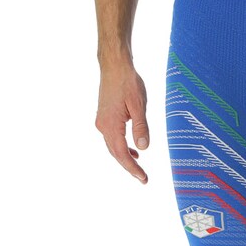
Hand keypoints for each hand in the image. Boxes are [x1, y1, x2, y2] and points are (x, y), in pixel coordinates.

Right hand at [95, 63, 149, 182]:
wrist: (114, 66)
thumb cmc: (128, 82)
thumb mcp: (139, 105)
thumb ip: (141, 127)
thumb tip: (143, 148)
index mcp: (111, 124)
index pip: (122, 153)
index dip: (132, 168)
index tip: (143, 178)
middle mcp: (103, 125)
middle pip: (116, 153)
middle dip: (129, 167)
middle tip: (144, 179)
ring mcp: (102, 122)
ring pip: (113, 147)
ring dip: (125, 158)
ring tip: (139, 168)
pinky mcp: (104, 117)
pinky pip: (112, 138)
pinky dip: (122, 147)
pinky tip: (133, 150)